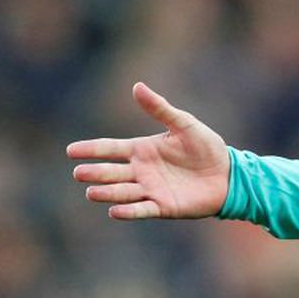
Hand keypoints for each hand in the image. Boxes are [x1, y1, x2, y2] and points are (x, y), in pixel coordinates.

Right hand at [68, 82, 230, 219]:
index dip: (91, 149)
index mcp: (142, 150)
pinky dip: (129, 211)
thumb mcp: (184, 124)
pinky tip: (115, 211)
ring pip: (122, 192)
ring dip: (107, 193)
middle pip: (112, 172)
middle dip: (96, 173)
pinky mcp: (163, 207)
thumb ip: (160, 109)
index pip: (110, 149)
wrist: (228, 173)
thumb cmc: (206, 147)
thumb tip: (137, 86)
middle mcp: (141, 171)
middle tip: (80, 173)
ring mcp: (150, 190)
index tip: (71, 150)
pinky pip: (143, 210)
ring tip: (92, 192)